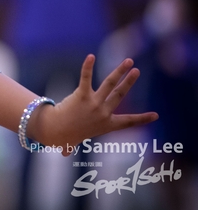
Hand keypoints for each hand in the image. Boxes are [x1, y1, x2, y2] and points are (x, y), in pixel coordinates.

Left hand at [34, 54, 157, 154]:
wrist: (54, 131)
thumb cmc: (63, 136)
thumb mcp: (72, 142)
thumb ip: (70, 146)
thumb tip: (63, 153)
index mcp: (106, 125)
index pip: (128, 122)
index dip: (142, 119)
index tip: (155, 115)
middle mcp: (103, 113)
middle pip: (120, 94)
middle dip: (129, 81)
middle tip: (136, 70)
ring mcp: (94, 103)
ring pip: (110, 84)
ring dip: (120, 71)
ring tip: (128, 61)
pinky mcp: (82, 95)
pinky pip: (87, 78)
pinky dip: (88, 66)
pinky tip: (91, 56)